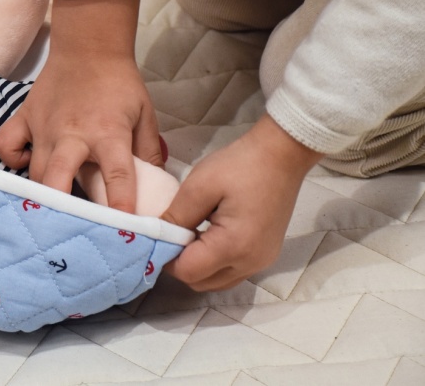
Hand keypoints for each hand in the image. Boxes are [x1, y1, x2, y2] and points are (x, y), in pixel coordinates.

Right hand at [0, 0, 161, 212]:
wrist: (89, 47)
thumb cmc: (119, 84)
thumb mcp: (145, 116)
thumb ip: (148, 154)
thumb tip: (155, 191)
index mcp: (108, 134)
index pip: (118, 176)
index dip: (122, 205)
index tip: (124, 231)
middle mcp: (72, 134)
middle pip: (57, 179)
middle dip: (61, 210)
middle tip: (67, 234)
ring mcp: (44, 127)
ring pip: (34, 172)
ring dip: (42, 196)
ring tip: (49, 217)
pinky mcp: (25, 117)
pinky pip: (6, 145)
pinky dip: (12, 160)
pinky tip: (26, 166)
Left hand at [161, 114, 322, 290]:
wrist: (281, 155)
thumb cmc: (240, 166)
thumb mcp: (199, 186)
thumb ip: (176, 217)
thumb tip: (156, 237)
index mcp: (233, 246)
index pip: (188, 272)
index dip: (166, 257)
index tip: (157, 235)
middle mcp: (250, 263)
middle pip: (202, 282)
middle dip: (180, 263)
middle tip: (172, 233)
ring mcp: (261, 261)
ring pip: (217, 280)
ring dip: (198, 264)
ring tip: (189, 231)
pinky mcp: (266, 254)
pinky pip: (232, 270)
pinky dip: (214, 260)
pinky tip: (207, 233)